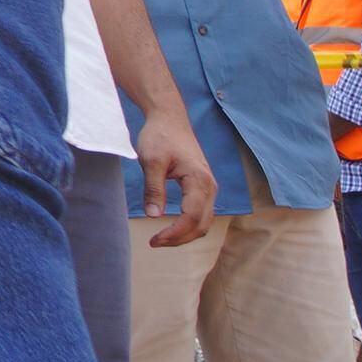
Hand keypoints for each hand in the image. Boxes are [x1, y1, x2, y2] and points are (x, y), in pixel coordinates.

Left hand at [133, 103, 216, 245]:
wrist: (169, 118)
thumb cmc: (160, 136)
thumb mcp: (151, 161)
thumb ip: (154, 189)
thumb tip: (154, 216)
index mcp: (199, 180)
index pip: (192, 217)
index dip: (174, 233)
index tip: (154, 240)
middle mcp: (210, 186)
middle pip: (201, 224)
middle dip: (179, 239)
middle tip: (154, 243)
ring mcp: (209, 187)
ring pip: (204, 222)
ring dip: (185, 235)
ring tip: (161, 239)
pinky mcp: (203, 187)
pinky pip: (202, 214)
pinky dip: (189, 226)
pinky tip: (171, 229)